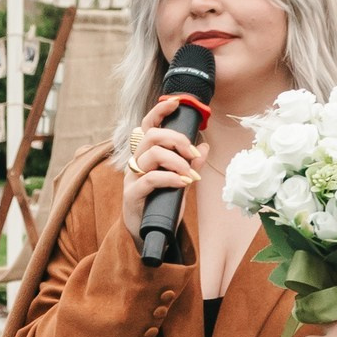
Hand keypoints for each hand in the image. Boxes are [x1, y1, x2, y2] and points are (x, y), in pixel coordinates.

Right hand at [120, 95, 206, 245]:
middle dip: (176, 139)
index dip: (159, 111)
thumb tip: (204, 146)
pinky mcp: (132, 194)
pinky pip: (151, 178)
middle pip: (151, 136)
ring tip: (190, 175)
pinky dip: (171, 178)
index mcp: (146, 155)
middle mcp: (136, 162)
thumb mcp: (181, 182)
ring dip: (177, 162)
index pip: (147, 126)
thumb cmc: (161, 205)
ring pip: (152, 154)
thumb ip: (190, 165)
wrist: (148, 234)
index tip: (176, 102)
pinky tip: (183, 184)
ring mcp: (132, 178)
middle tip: (192, 153)